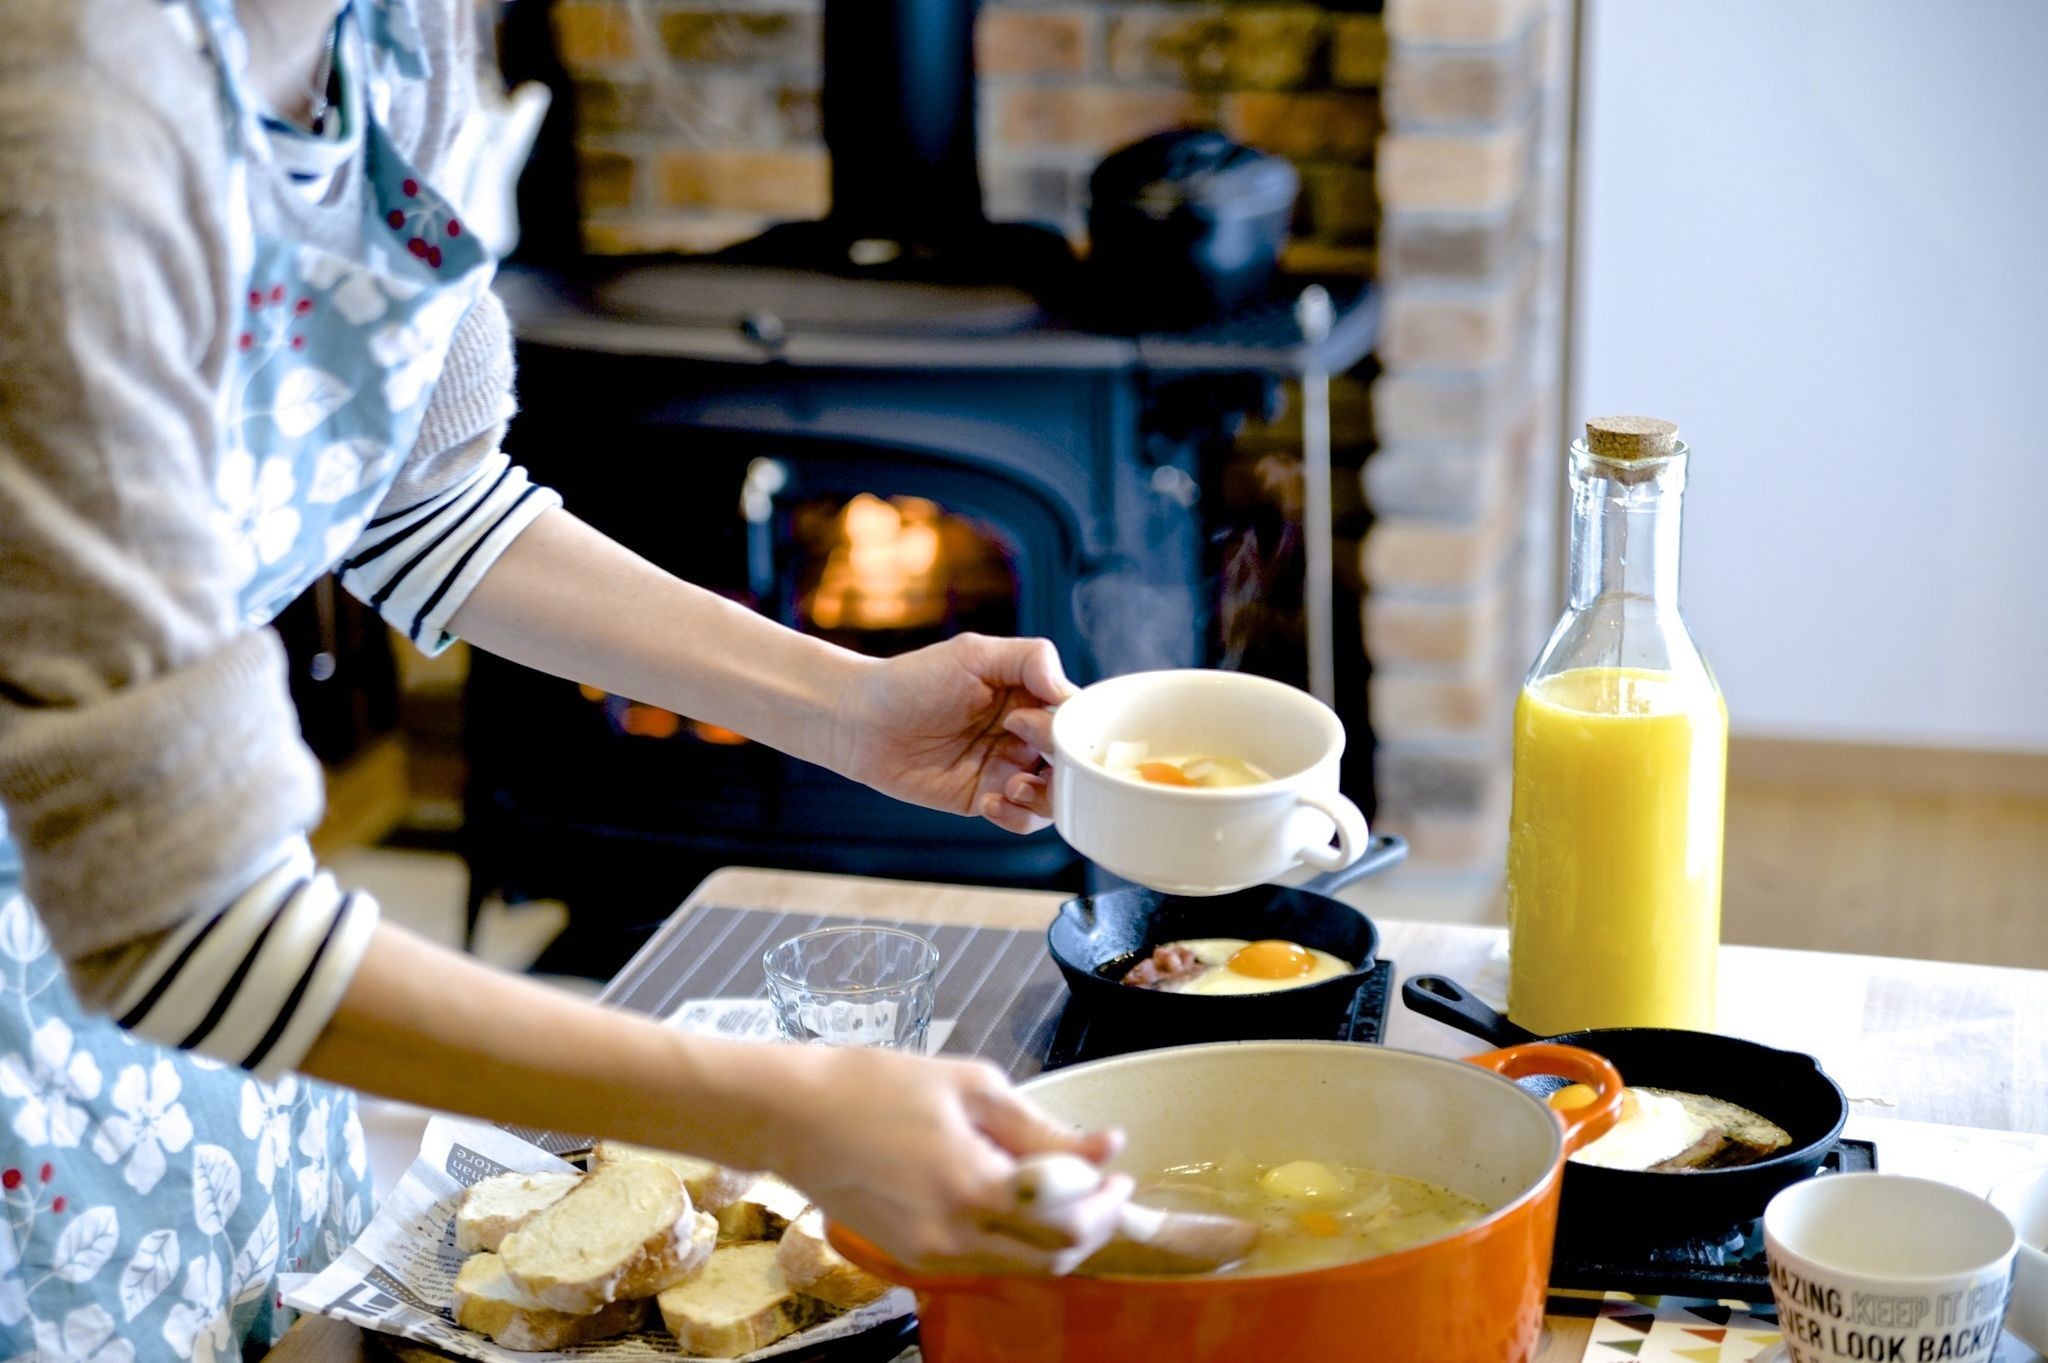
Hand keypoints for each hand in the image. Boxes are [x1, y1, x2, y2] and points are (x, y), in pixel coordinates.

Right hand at [761, 1047, 1130, 1273]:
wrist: (791, 1115)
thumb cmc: (875, 1085)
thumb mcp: (969, 1086)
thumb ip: (1039, 1126)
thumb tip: (1103, 1146)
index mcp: (973, 1187)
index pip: (1069, 1219)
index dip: (1106, 1198)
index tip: (1120, 1168)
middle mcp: (954, 1236)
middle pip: (1053, 1256)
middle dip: (1092, 1224)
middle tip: (1105, 1185)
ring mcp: (929, 1254)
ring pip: (1020, 1266)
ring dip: (1055, 1235)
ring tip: (1067, 1190)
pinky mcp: (908, 1256)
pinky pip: (981, 1259)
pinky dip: (1012, 1237)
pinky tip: (1012, 1196)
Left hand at [833, 634, 1075, 832]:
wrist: (862, 722)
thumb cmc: (914, 680)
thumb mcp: (975, 654)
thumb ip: (1031, 660)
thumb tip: (1070, 694)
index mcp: (1031, 695)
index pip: (1078, 717)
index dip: (1069, 726)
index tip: (1029, 718)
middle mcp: (1026, 734)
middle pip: (1074, 760)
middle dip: (1058, 760)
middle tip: (1015, 740)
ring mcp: (1007, 768)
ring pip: (1056, 796)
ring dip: (1044, 796)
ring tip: (1010, 784)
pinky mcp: (985, 798)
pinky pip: (1022, 820)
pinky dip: (1016, 816)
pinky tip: (989, 800)